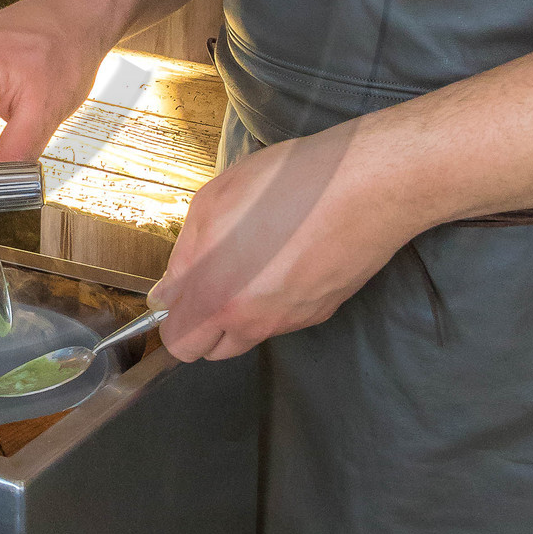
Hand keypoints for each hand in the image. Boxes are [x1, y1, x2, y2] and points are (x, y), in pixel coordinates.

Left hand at [150, 122, 417, 360]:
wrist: (366, 188)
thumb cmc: (288, 183)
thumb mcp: (214, 201)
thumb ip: (183, 255)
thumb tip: (167, 293)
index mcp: (216, 294)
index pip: (177, 341)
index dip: (172, 315)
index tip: (178, 289)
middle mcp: (251, 320)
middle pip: (208, 350)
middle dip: (199, 324)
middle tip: (208, 281)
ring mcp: (288, 321)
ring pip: (246, 337)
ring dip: (236, 315)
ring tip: (249, 265)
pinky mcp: (318, 314)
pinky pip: (281, 321)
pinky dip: (273, 303)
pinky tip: (285, 261)